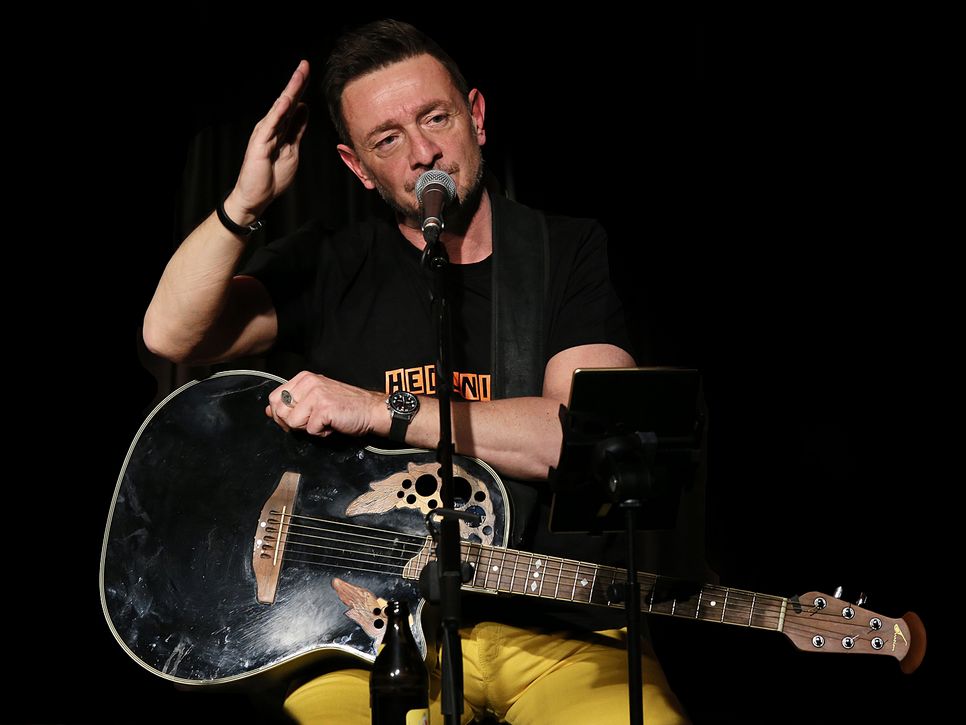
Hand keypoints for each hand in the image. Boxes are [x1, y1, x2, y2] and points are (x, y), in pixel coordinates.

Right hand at [224, 60, 310, 222]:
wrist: (256, 197)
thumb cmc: (272, 177)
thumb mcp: (292, 150)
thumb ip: (296, 129)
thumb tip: (304, 109)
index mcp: (280, 129)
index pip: (293, 105)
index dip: (301, 89)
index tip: (309, 71)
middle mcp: (271, 127)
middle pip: (286, 101)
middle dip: (297, 83)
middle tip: (305, 64)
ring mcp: (265, 133)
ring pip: (279, 108)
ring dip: (290, 91)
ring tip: (299, 74)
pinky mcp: (259, 143)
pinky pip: (271, 124)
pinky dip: (279, 111)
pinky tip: (288, 99)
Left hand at [266, 370, 386, 437]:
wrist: (371, 410)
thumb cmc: (344, 407)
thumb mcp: (314, 399)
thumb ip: (292, 403)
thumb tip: (269, 411)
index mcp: (304, 378)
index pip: (274, 398)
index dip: (281, 415)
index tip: (297, 420)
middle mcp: (309, 382)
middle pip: (279, 411)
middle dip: (292, 424)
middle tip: (312, 422)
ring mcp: (316, 394)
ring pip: (292, 422)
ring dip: (308, 429)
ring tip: (324, 422)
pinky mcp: (324, 408)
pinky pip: (309, 430)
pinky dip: (321, 433)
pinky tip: (332, 425)